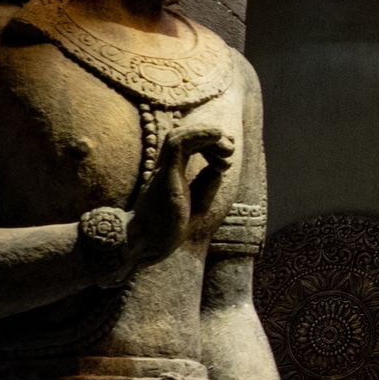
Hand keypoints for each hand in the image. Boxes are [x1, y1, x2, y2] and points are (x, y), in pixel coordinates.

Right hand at [125, 122, 237, 264]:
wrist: (147, 245)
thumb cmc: (167, 230)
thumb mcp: (197, 206)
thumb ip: (206, 186)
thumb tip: (219, 170)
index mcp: (172, 174)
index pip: (189, 147)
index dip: (210, 144)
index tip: (228, 154)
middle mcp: (166, 168)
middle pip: (186, 138)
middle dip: (212, 138)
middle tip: (230, 148)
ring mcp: (164, 169)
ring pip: (180, 136)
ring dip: (207, 135)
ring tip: (228, 148)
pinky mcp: (165, 173)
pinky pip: (178, 143)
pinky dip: (199, 134)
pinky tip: (217, 135)